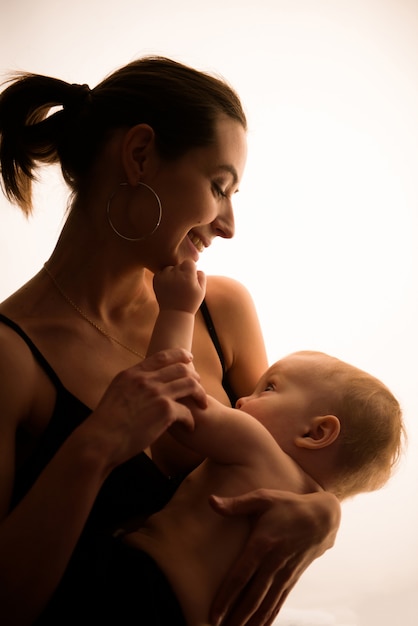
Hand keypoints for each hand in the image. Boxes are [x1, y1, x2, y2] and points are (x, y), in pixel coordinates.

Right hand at [87, 348, 206, 469]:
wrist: (100, 440)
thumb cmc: (106, 424)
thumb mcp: (116, 393)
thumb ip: (131, 385)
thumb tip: (142, 384)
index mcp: (133, 374)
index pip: (162, 356)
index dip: (180, 355)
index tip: (189, 359)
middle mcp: (146, 380)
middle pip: (182, 368)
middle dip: (194, 376)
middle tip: (198, 387)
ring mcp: (156, 394)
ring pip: (190, 384)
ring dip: (199, 394)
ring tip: (201, 404)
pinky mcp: (165, 411)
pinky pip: (188, 411)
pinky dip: (191, 420)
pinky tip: (189, 427)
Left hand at [153, 260, 205, 313]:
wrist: (174, 313)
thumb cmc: (190, 302)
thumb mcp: (201, 290)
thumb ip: (201, 275)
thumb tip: (195, 266)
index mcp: (188, 277)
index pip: (189, 262)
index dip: (191, 269)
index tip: (190, 278)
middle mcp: (175, 275)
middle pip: (179, 265)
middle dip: (182, 272)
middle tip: (182, 285)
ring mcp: (164, 277)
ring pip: (170, 268)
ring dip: (172, 273)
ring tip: (175, 286)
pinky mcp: (156, 279)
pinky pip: (161, 272)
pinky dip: (164, 277)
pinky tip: (168, 287)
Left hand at [209, 489, 340, 625]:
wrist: (323, 517)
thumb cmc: (289, 505)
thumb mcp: (262, 498)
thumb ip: (236, 503)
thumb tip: (210, 501)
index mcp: (263, 544)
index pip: (241, 576)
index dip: (226, 597)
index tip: (213, 614)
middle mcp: (274, 563)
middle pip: (252, 597)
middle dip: (236, 617)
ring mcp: (285, 573)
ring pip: (265, 604)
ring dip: (251, 621)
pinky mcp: (293, 578)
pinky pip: (279, 602)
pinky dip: (268, 617)